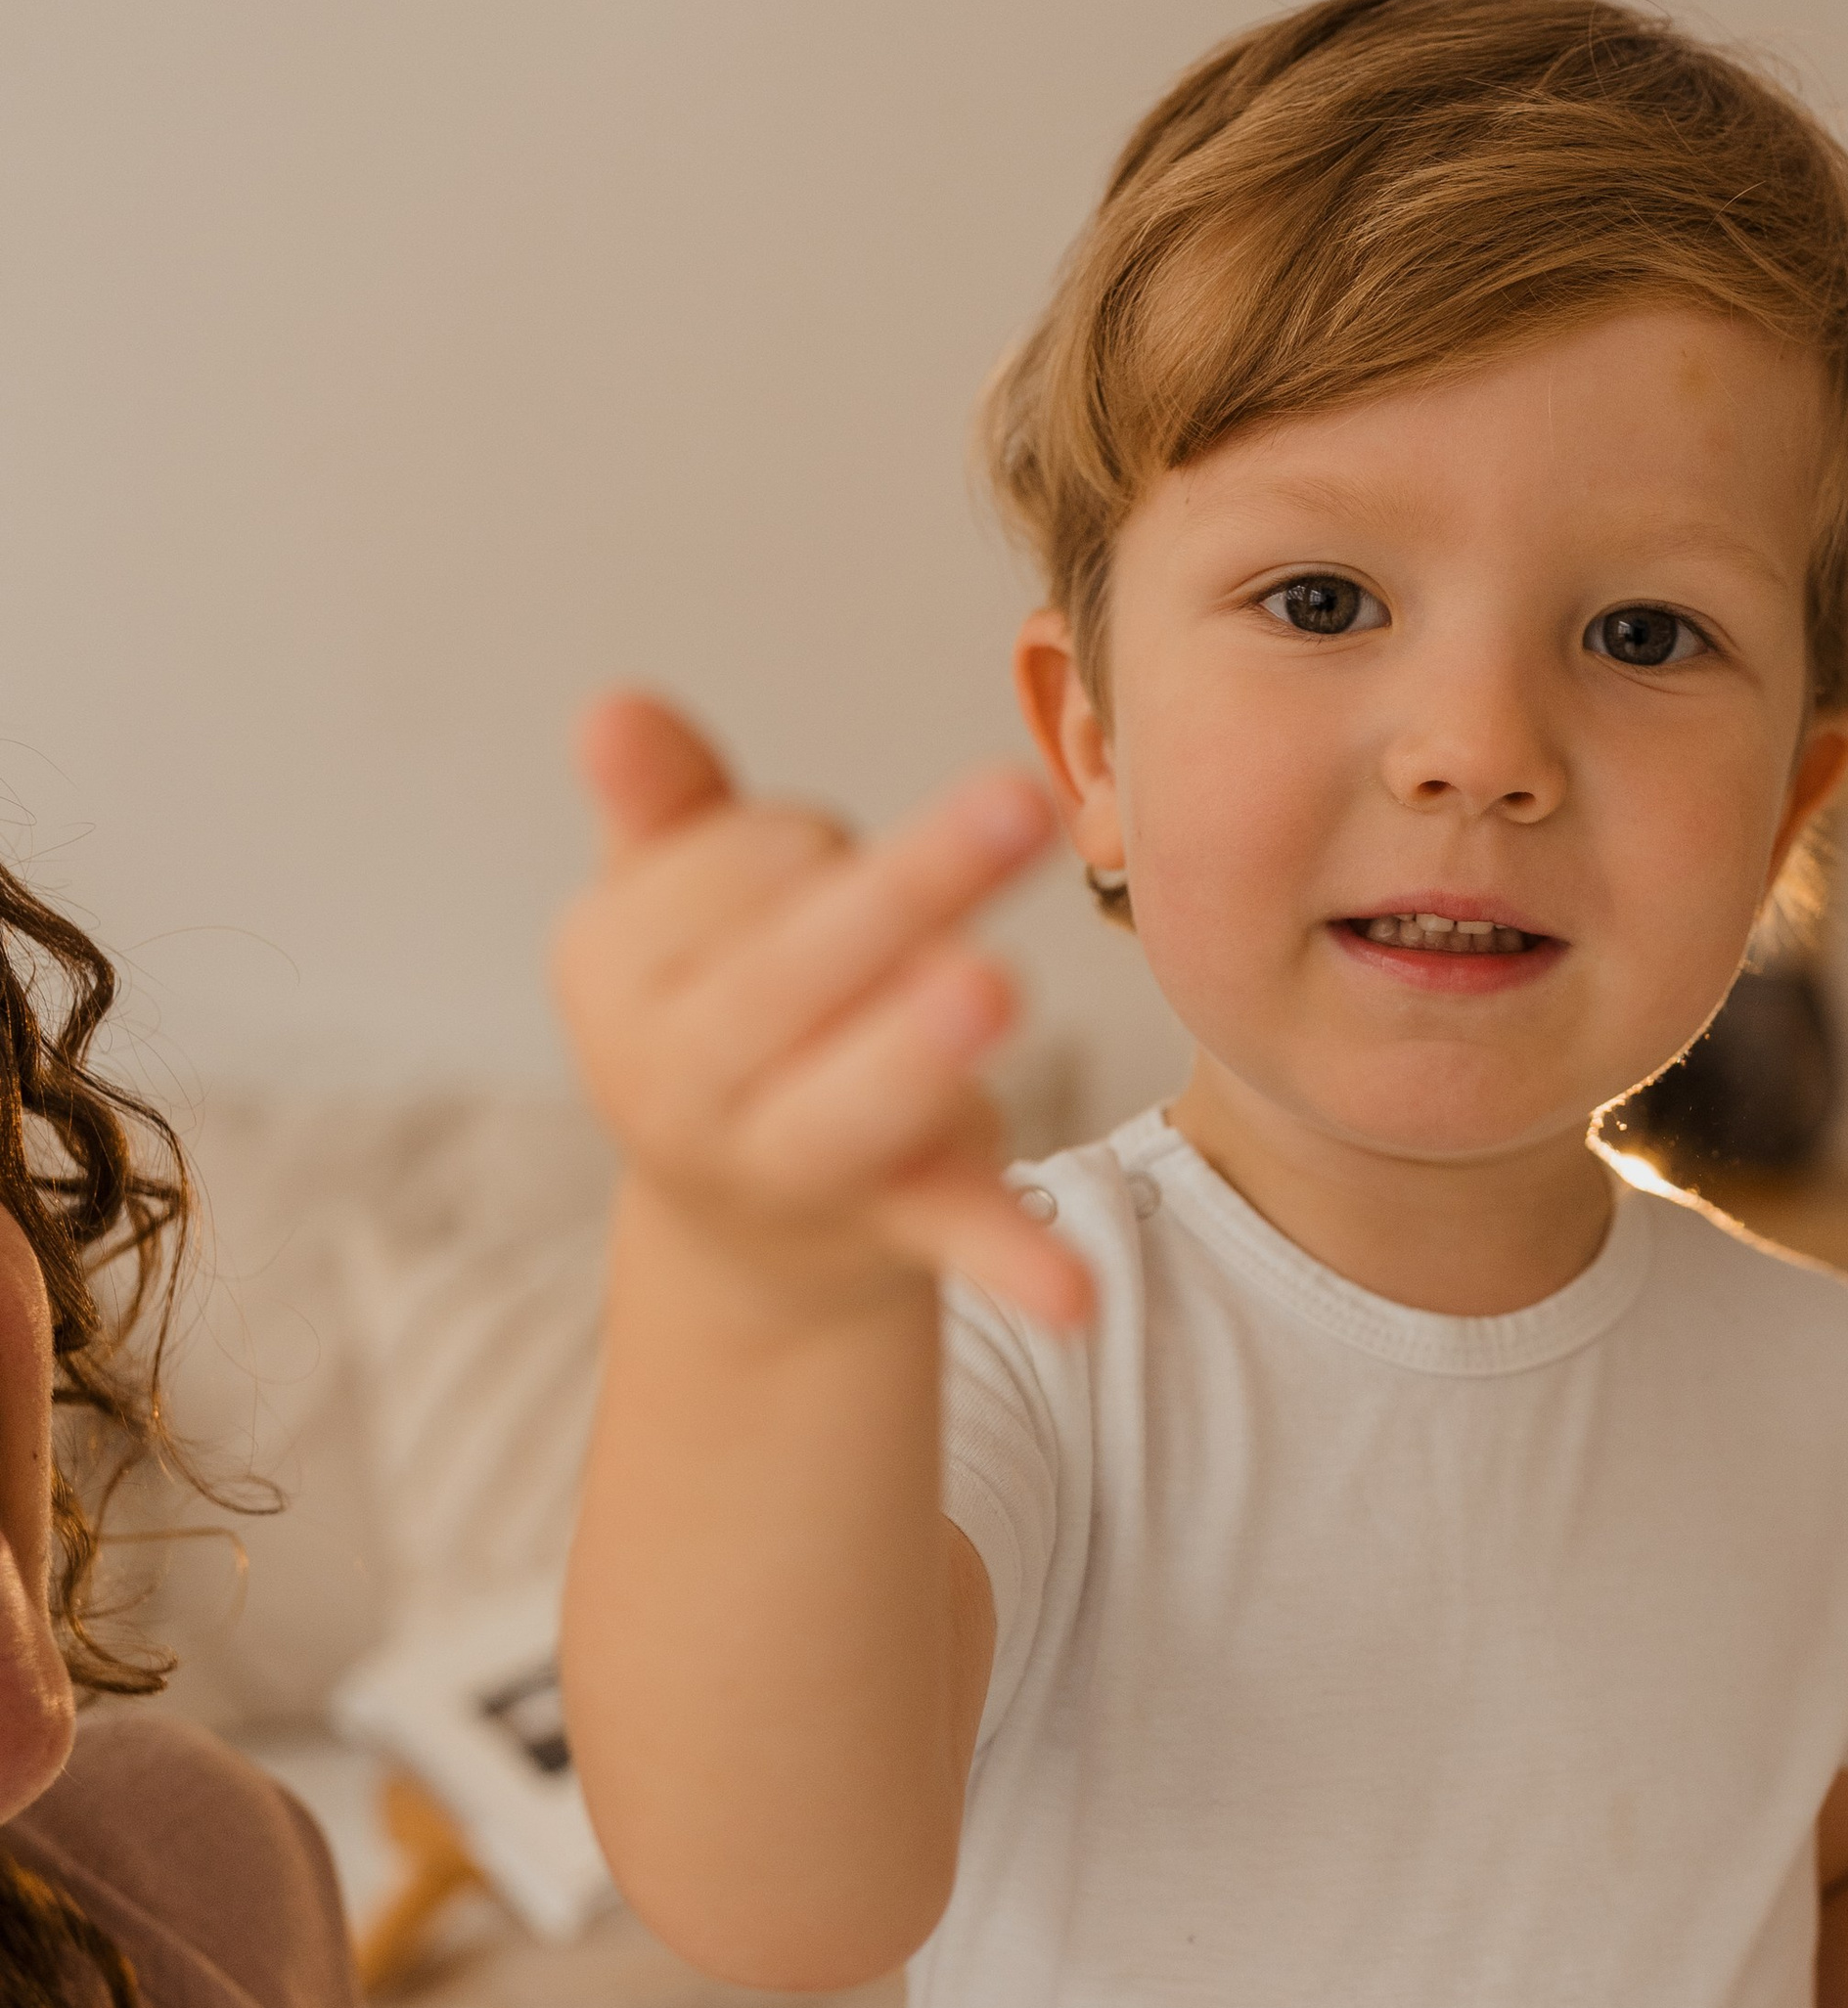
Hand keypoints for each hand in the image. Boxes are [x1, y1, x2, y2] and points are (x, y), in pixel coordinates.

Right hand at [552, 692, 1090, 1328]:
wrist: (742, 1213)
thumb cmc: (729, 1005)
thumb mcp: (674, 905)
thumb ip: (664, 807)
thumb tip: (614, 711)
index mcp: (611, 977)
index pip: (728, 873)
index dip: (800, 843)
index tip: (817, 861)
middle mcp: (673, 1085)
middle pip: (788, 973)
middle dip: (893, 896)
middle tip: (1014, 801)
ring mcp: (780, 1167)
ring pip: (851, 1105)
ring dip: (914, 1052)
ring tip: (984, 988)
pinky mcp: (888, 1229)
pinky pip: (952, 1234)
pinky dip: (1015, 1262)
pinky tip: (1075, 1297)